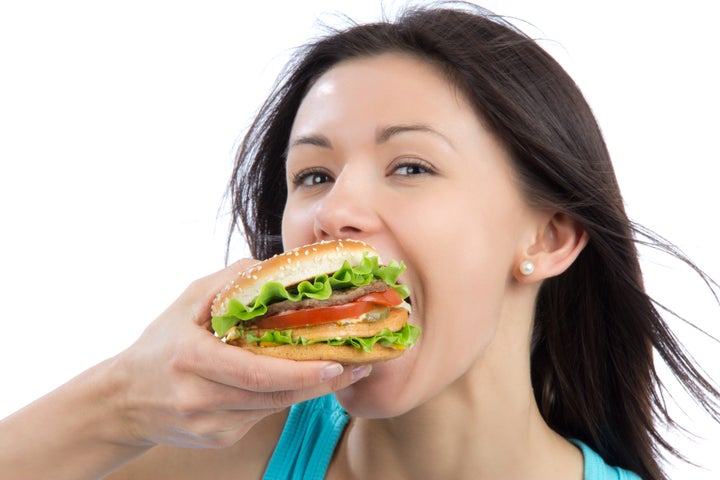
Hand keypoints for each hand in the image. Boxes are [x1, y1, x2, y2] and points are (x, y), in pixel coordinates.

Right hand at [110, 259, 367, 448]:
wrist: (124, 400)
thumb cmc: (159, 344)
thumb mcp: (187, 301)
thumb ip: (230, 282)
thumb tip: (275, 267)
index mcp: (191, 360)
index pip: (256, 372)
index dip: (300, 371)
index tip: (338, 362)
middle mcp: (201, 399)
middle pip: (275, 395)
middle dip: (321, 381)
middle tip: (360, 364)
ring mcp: (210, 424)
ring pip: (274, 408)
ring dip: (312, 390)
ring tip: (346, 369)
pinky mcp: (218, 438)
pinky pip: (261, 415)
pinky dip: (284, 396)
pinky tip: (305, 380)